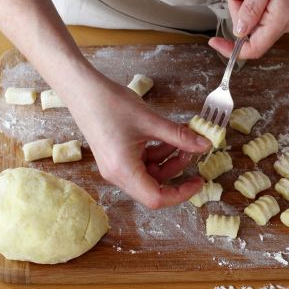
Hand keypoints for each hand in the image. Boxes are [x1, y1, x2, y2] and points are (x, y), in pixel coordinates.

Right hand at [65, 73, 211, 208]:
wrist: (83, 90)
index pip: (156, 198)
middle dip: (176, 170)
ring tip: (183, 140)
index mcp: (123, 171)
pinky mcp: (116, 157)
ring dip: (168, 160)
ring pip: (150, 174)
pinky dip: (157, 153)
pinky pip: (142, 163)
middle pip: (154, 186)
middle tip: (193, 153)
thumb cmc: (110, 104)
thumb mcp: (151, 121)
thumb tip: (204, 145)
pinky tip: (168, 137)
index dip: (181, 194)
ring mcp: (115, 166)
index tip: (197, 182)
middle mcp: (117, 174)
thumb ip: (180, 136)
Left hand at [209, 0, 288, 58]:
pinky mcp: (288, 8)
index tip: (214, 40)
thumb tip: (239, 32)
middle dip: (240, 1)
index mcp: (281, 19)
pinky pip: (263, 5)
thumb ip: (252, 8)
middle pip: (248, 26)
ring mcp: (288, 16)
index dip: (231, 49)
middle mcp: (286, 23)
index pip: (254, 49)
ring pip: (253, 13)